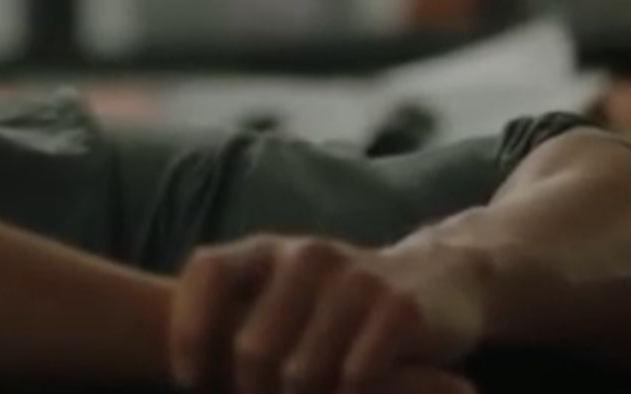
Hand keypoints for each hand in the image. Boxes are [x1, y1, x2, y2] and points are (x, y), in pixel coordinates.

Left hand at [167, 235, 488, 393]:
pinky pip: (354, 378)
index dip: (188, 331)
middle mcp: (306, 256)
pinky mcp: (400, 309)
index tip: (192, 380)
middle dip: (254, 393)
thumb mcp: (286, 294)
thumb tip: (191, 375)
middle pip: (252, 349)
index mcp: (268, 250)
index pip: (206, 272)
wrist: (442, 279)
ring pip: (302, 373)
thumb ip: (239, 318)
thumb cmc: (340, 304)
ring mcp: (355, 279)